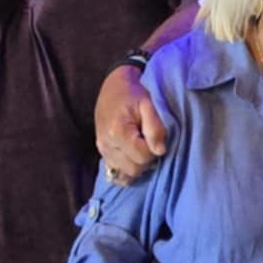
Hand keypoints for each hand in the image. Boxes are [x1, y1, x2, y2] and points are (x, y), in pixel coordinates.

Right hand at [95, 66, 167, 181]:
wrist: (114, 87)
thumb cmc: (133, 93)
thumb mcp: (148, 104)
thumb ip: (155, 127)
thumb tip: (160, 151)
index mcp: (117, 131)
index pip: (142, 155)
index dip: (155, 149)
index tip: (157, 136)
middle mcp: (106, 144)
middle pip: (134, 168)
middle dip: (148, 159)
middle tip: (151, 142)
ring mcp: (102, 150)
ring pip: (126, 173)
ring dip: (139, 164)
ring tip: (143, 147)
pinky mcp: (102, 153)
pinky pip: (115, 174)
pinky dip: (127, 170)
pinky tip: (134, 158)